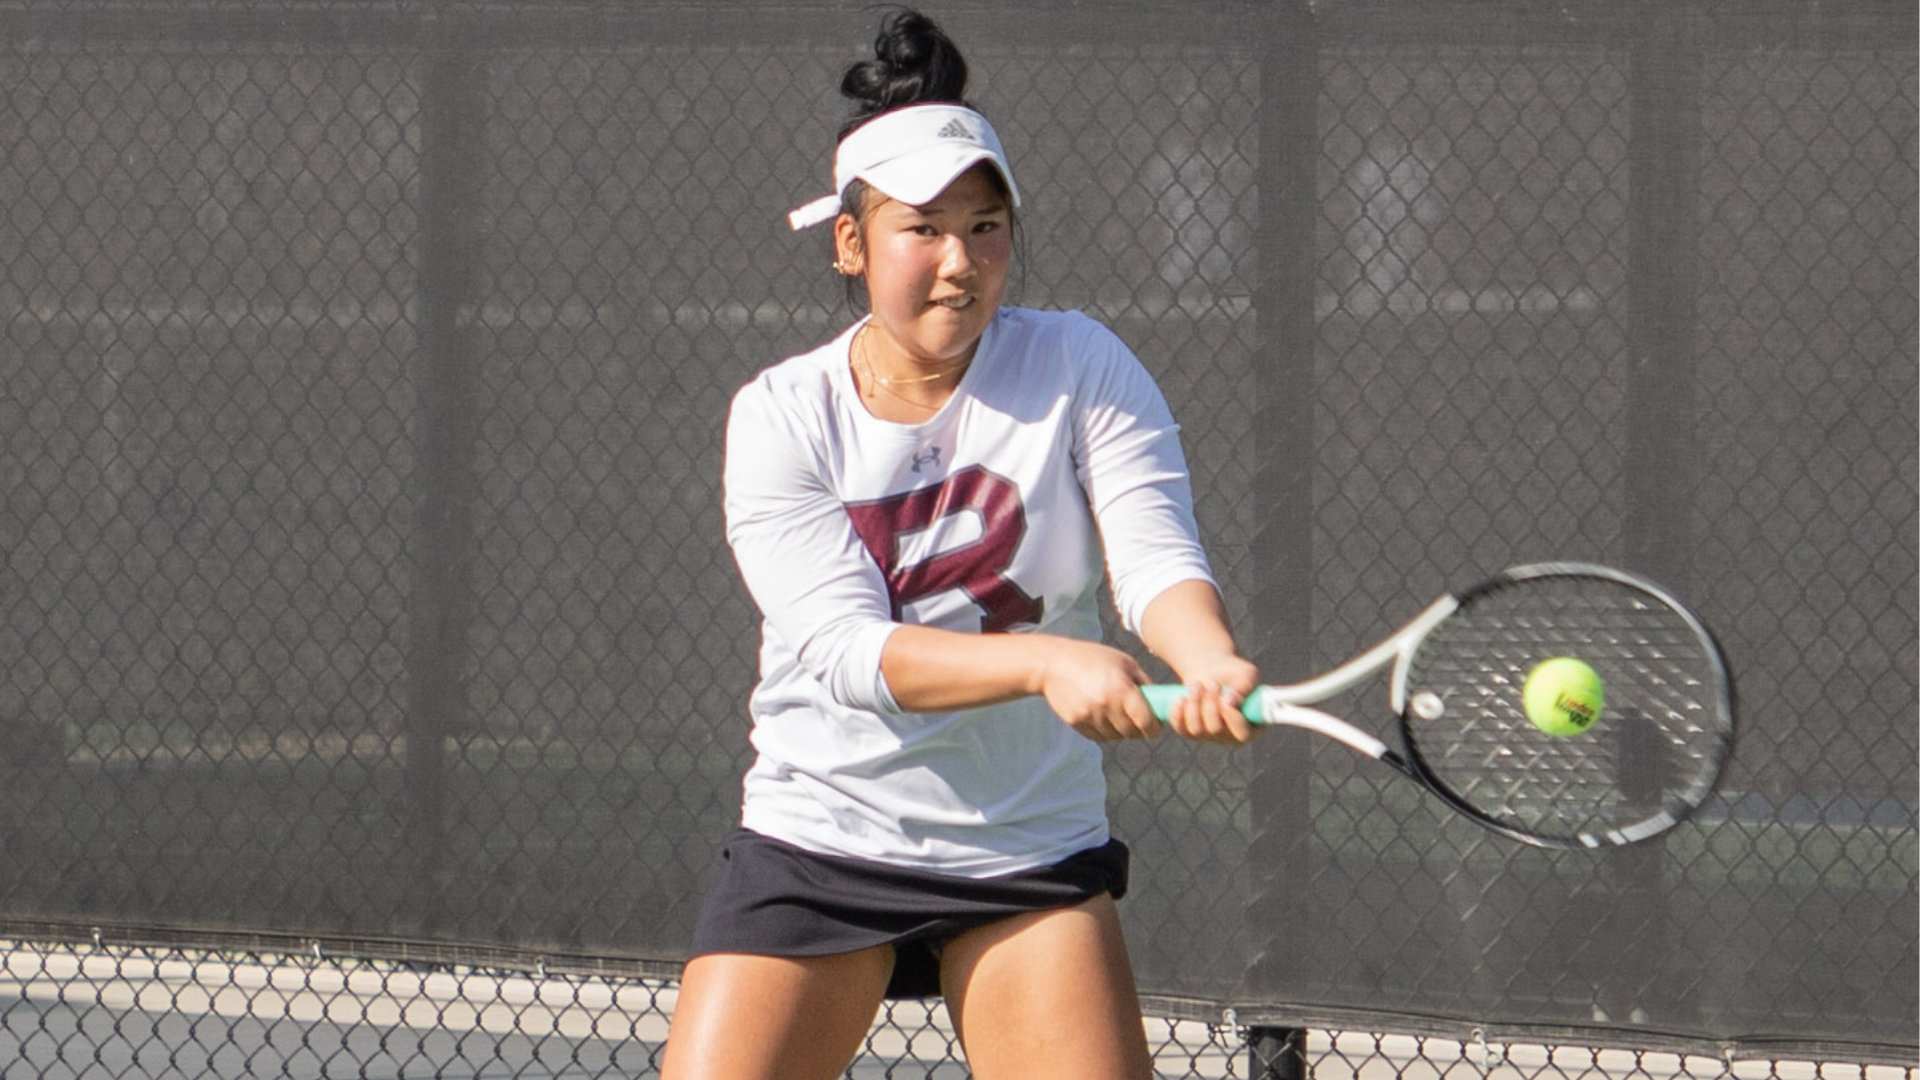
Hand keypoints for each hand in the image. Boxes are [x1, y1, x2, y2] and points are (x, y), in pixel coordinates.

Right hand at [1033, 637, 1163, 743]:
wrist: (1053, 663)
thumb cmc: (1094, 658)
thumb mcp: (1124, 662)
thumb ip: (1144, 683)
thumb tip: (1160, 703)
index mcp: (1122, 688)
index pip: (1146, 722)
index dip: (1154, 728)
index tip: (1155, 726)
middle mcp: (1106, 704)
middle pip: (1131, 732)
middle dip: (1137, 728)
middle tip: (1136, 717)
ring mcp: (1089, 715)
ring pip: (1115, 736)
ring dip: (1119, 728)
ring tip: (1113, 709)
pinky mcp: (1076, 722)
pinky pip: (1099, 735)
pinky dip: (1103, 729)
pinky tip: (1098, 712)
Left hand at [1161, 654, 1260, 745]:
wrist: (1211, 670)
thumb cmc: (1233, 673)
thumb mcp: (1246, 674)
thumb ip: (1246, 686)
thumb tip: (1230, 701)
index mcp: (1251, 728)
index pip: (1243, 734)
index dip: (1232, 718)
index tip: (1224, 698)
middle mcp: (1231, 737)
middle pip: (1216, 730)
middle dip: (1210, 704)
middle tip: (1212, 684)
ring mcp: (1209, 737)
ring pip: (1197, 729)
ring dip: (1195, 704)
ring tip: (1198, 685)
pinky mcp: (1190, 731)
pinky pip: (1181, 729)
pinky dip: (1178, 713)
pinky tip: (1181, 698)